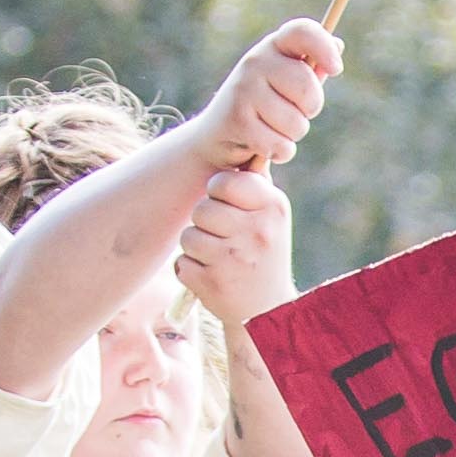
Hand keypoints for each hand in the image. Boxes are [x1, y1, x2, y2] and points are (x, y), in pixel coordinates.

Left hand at [174, 163, 294, 325]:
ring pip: (189, 236)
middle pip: (202, 209)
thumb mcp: (272, 216)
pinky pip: (182, 263)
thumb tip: (249, 144)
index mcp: (273, 207)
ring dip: (196, 248)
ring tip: (219, 259)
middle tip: (225, 238)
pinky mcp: (214, 284)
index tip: (229, 206)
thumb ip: (255, 183)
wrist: (270, 311)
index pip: (223, 182)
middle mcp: (258, 231)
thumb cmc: (265, 253)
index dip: (217, 193)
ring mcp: (236, 259)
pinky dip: (191, 271)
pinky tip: (213, 277)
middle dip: (206, 223)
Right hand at [201, 18, 339, 170]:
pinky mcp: (238, 119)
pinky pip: (281, 145)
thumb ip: (311, 67)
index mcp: (274, 47)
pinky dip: (279, 152)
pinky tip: (263, 145)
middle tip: (295, 112)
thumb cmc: (263, 107)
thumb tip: (338, 45)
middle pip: (308, 88)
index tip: (336, 69)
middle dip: (311, 108)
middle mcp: (255, 62)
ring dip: (292, 135)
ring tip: (272, 128)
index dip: (324, 47)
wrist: (216, 137)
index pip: (302, 31)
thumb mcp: (286, 84)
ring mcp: (244, 89)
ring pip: (297, 123)